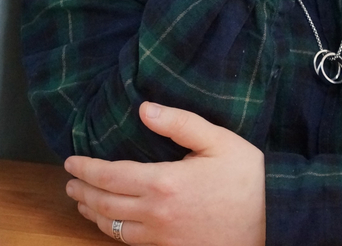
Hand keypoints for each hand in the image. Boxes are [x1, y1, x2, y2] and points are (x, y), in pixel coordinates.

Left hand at [65, 102, 265, 245]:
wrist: (272, 219)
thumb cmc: (248, 178)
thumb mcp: (218, 140)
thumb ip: (180, 123)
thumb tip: (144, 108)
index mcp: (164, 182)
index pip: (109, 175)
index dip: (85, 169)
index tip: (70, 161)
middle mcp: (156, 214)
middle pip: (104, 204)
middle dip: (82, 191)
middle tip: (69, 181)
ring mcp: (162, 237)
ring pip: (113, 229)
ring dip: (92, 214)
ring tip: (82, 202)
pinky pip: (132, 244)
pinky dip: (113, 233)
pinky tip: (113, 225)